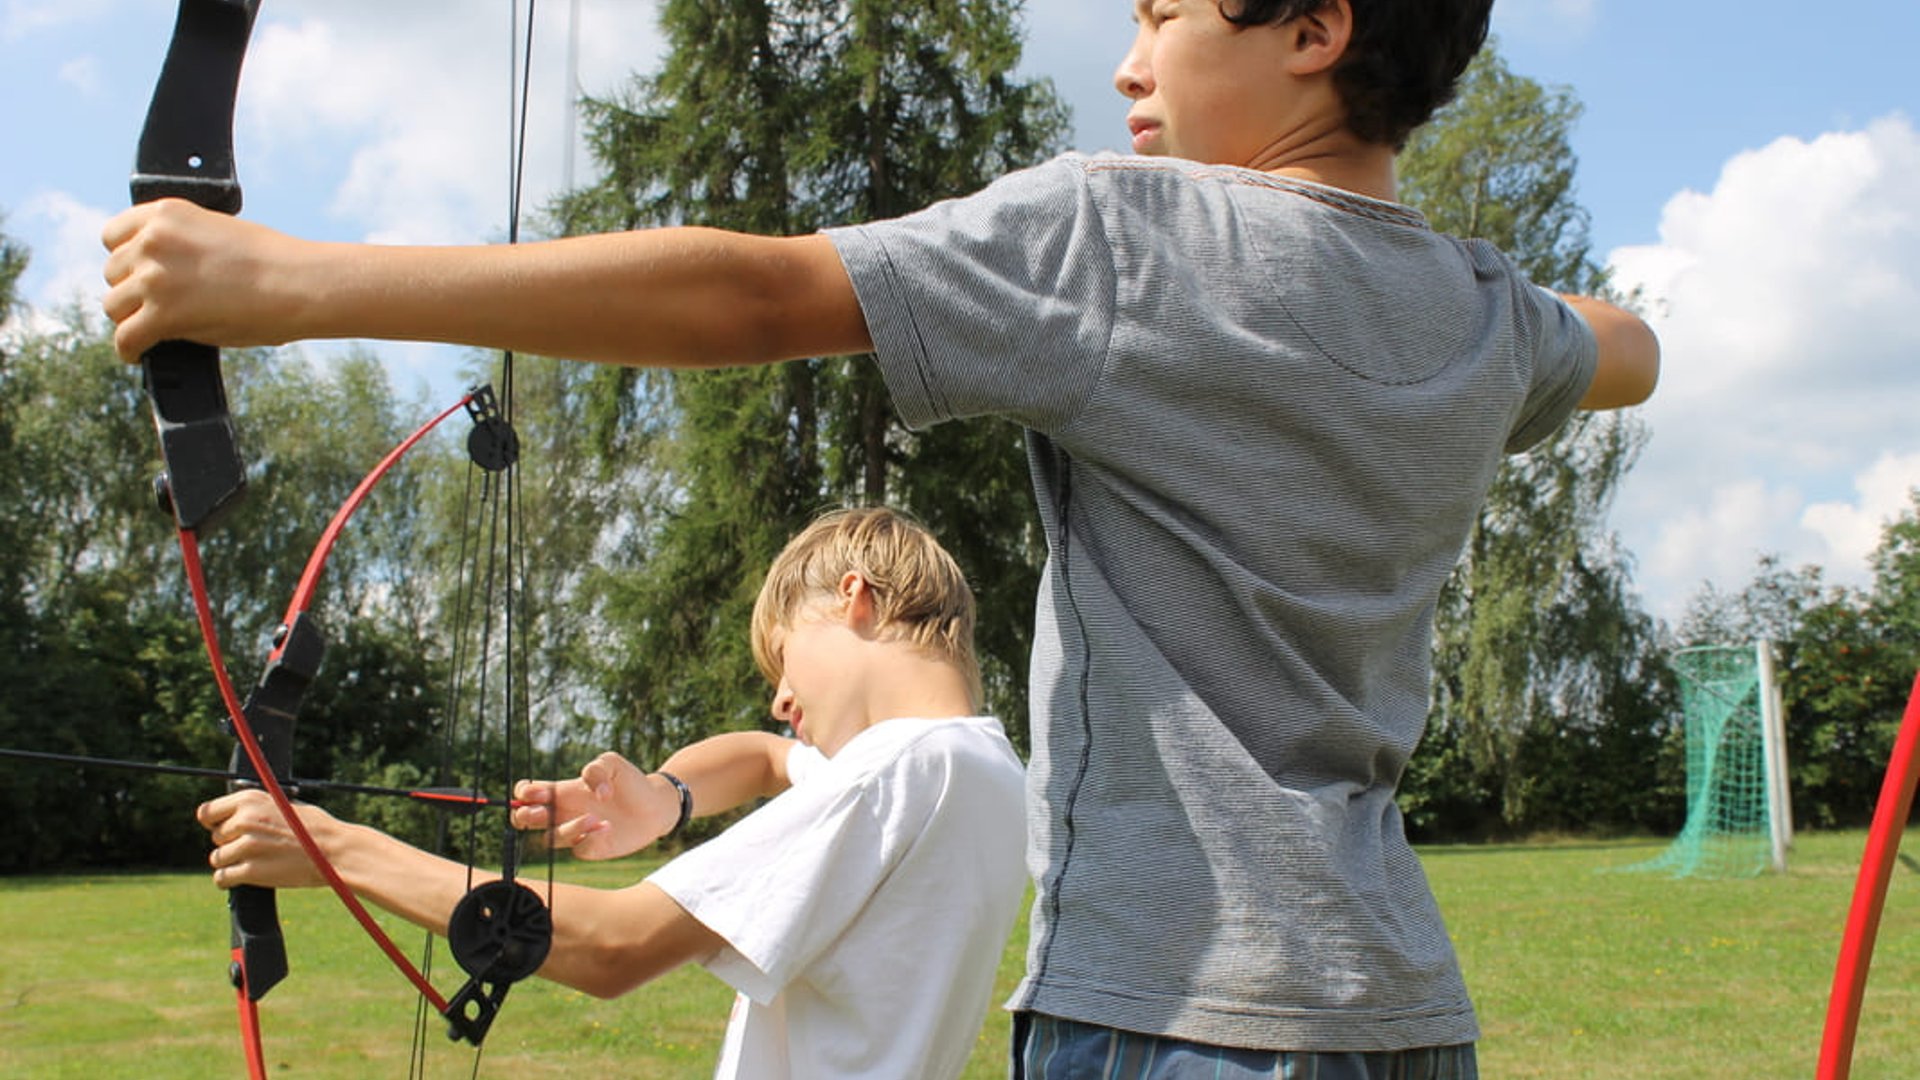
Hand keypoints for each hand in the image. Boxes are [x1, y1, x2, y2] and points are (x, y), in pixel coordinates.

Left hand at [100, 198, 303, 362]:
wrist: (298, 284)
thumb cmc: (273, 263)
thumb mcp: (217, 232)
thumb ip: (180, 244)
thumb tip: (159, 275)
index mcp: (166, 213)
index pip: (113, 235)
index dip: (125, 258)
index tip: (135, 273)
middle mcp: (152, 240)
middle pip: (112, 272)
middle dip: (132, 289)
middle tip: (155, 306)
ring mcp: (154, 278)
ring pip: (114, 306)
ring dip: (131, 319)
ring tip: (149, 330)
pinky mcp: (162, 315)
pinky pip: (126, 338)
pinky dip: (130, 350)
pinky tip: (139, 354)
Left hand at [197, 789, 332, 889]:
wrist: (335, 851)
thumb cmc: (315, 828)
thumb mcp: (283, 804)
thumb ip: (254, 809)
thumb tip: (232, 816)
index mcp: (250, 800)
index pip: (207, 812)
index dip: (214, 822)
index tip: (224, 830)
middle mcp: (244, 820)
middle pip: (216, 837)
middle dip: (230, 843)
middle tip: (254, 848)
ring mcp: (246, 846)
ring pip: (217, 859)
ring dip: (231, 863)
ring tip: (254, 862)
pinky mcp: (250, 871)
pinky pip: (222, 878)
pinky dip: (230, 880)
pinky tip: (246, 876)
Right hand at [511, 752, 679, 860]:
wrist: (655, 805)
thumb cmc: (629, 782)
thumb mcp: (612, 763)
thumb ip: (595, 769)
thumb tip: (591, 792)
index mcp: (562, 791)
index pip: (527, 794)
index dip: (523, 795)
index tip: (539, 793)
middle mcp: (564, 813)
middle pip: (524, 820)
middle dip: (524, 817)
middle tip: (541, 812)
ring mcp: (576, 832)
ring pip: (550, 839)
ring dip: (566, 829)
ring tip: (594, 817)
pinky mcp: (592, 847)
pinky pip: (579, 849)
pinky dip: (589, 839)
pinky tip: (607, 828)